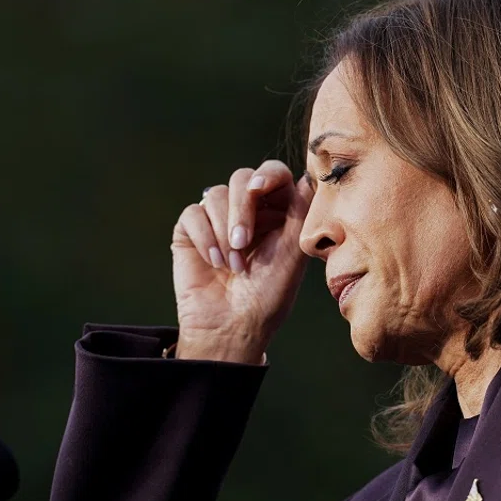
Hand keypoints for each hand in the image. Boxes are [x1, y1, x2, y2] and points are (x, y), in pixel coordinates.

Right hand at [170, 161, 313, 362]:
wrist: (232, 325)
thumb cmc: (268, 295)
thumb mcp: (291, 253)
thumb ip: (300, 212)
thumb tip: (308, 176)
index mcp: (279, 211)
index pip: (273, 174)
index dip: (267, 176)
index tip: (259, 190)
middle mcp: (249, 210)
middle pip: (242, 179)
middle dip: (241, 209)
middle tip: (242, 243)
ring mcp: (218, 219)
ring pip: (215, 194)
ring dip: (223, 231)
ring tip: (233, 265)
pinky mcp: (191, 230)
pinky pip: (193, 213)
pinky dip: (204, 237)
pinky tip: (214, 262)